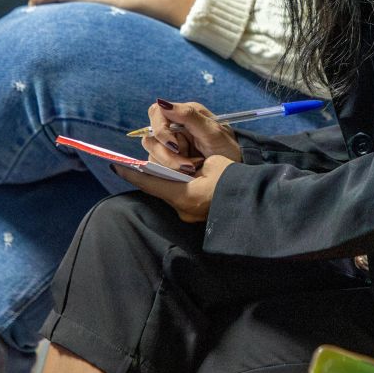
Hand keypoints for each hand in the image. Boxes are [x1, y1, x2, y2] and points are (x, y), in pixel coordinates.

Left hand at [115, 154, 234, 222]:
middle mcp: (183, 208)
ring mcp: (189, 214)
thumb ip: (193, 163)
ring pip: (170, 191)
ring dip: (169, 178)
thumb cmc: (237, 181)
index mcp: (185, 196)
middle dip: (155, 171)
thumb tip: (182, 163)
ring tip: (176, 164)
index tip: (116, 165)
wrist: (257, 203)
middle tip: (153, 157)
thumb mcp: (215, 164)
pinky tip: (185, 175)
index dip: (133, 173)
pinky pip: (180, 196)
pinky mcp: (196, 215)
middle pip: (159, 186)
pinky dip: (179, 185)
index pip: (150, 183)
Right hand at [142, 100, 242, 165]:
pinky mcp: (169, 160)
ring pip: (153, 153)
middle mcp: (174, 127)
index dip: (160, 130)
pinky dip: (172, 171)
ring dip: (171, 164)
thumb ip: (188, 115)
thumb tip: (162, 102)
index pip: (156, 113)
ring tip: (193, 168)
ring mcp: (171, 145)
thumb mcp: (212, 132)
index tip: (174, 145)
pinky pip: (158, 165)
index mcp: (184, 113)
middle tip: (189, 165)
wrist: (236, 169)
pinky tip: (189, 172)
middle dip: (167, 154)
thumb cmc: (228, 148)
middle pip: (151, 137)